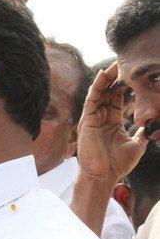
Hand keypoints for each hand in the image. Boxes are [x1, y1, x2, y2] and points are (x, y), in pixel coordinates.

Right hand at [77, 63, 148, 185]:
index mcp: (112, 122)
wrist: (103, 176)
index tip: (132, 73)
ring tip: (114, 65)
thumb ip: (142, 134)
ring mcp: (92, 119)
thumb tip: (150, 128)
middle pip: (107, 92)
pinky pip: (91, 100)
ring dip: (106, 79)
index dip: (124, 85)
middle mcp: (101, 118)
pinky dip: (96, 87)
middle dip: (115, 78)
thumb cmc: (117, 164)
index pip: (117, 98)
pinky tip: (103, 76)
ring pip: (98, 93)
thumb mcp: (136, 146)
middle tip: (123, 62)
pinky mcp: (86, 122)